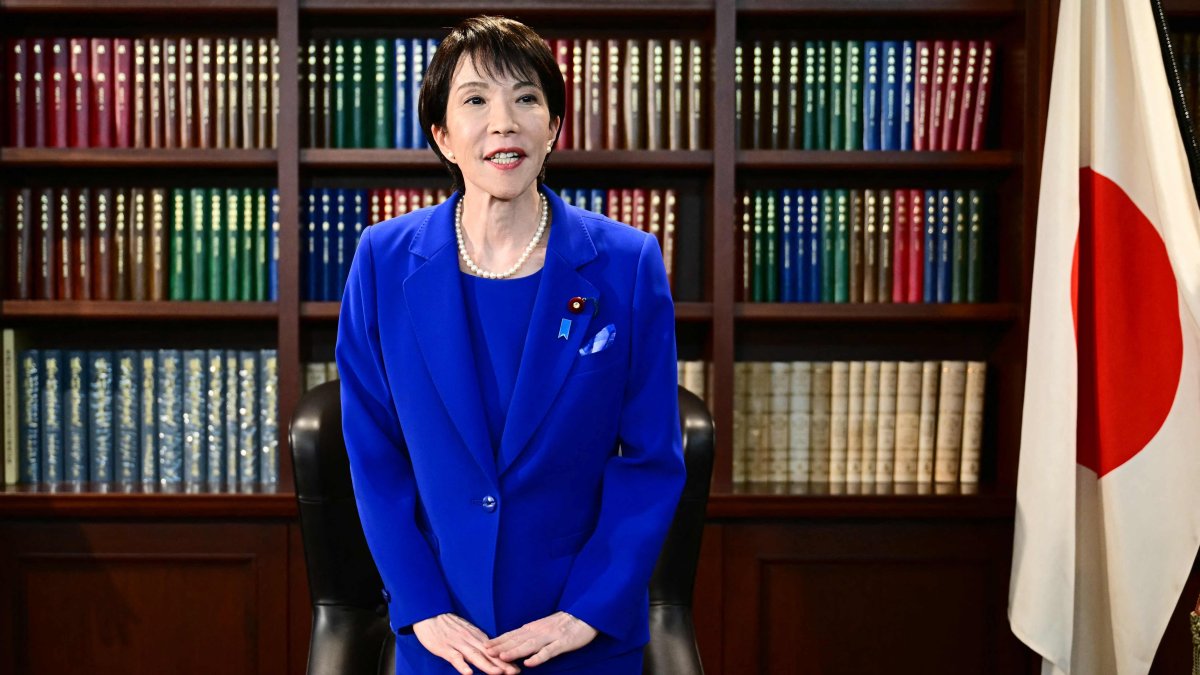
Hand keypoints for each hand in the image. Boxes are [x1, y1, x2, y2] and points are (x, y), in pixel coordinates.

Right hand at [412, 613, 520, 674]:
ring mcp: (458, 644)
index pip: (494, 650)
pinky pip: (455, 658)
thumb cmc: (449, 625)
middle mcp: (470, 640)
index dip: (506, 659)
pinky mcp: (445, 649)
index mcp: (476, 637)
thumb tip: (491, 653)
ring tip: (498, 673)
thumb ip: (478, 642)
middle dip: (502, 664)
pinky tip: (468, 673)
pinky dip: (462, 665)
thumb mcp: (467, 631)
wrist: (430, 614)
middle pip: (488, 654)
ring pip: (475, 656)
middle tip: (515, 672)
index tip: (517, 667)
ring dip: (487, 665)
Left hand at [483, 611, 597, 667]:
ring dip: (515, 651)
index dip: (499, 640)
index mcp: (534, 628)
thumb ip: (531, 634)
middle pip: (517, 640)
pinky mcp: (563, 643)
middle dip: (501, 646)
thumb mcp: (545, 626)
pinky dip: (538, 657)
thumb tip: (515, 642)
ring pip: (529, 645)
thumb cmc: (565, 623)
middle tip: (485, 651)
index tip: (484, 645)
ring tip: (501, 657)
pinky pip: (549, 651)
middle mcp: (539, 631)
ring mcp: (550, 637)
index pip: (513, 634)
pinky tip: (529, 663)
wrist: (586, 615)